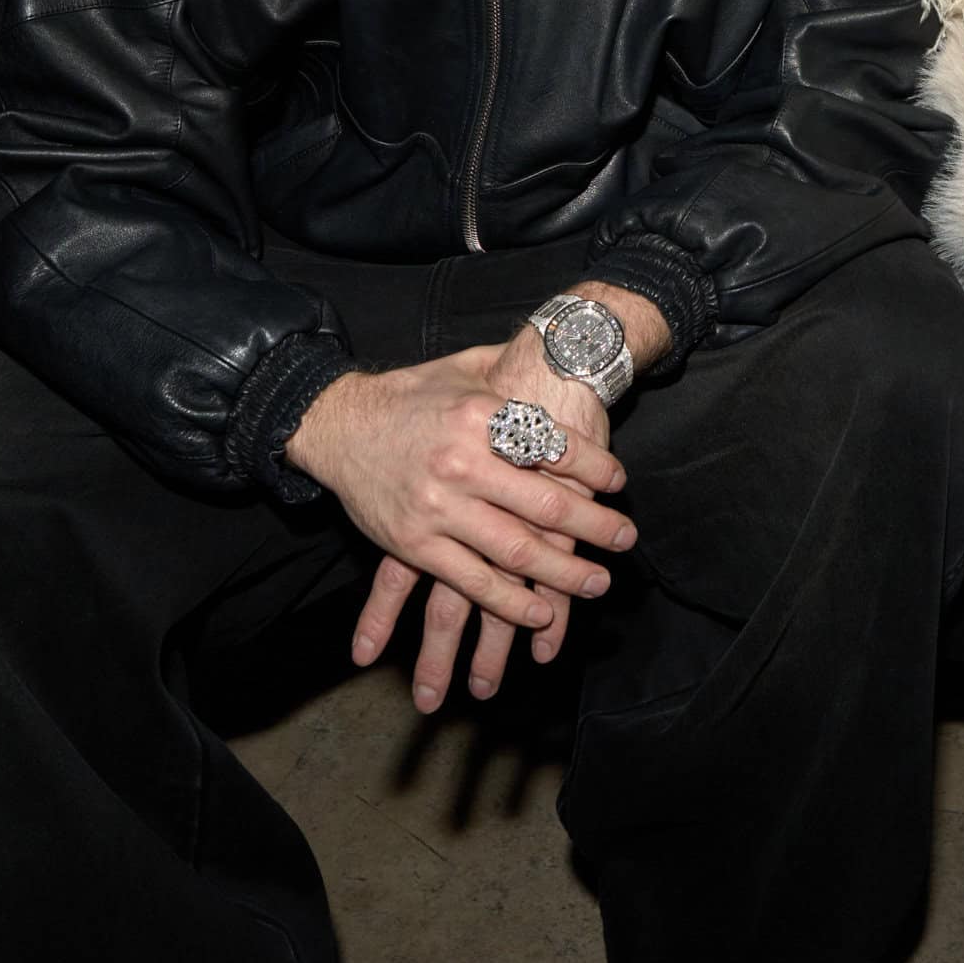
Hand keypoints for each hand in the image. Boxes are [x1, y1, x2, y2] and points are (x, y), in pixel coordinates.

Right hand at [287, 344, 630, 709]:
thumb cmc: (410, 396)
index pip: (555, 446)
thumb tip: (562, 348)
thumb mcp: (464, 368)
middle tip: (626, 539)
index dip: (595, 468)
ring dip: (564, 572)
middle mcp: (462, 462)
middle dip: (595, 526)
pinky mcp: (414, 544)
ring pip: (517, 550)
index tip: (618, 484)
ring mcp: (437, 508)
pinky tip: (542, 614)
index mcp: (480, 415)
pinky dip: (511, 602)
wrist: (338, 426)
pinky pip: (473, 581)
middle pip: (547, 504)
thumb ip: (512, 369)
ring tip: (598, 582)